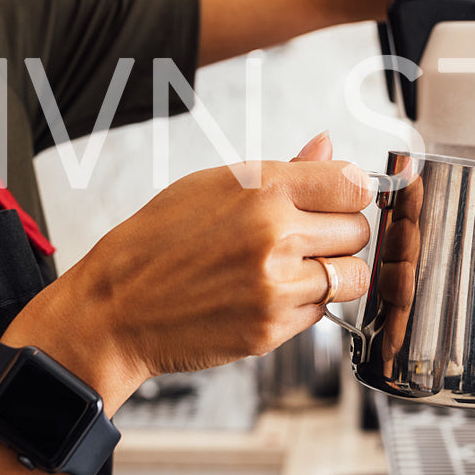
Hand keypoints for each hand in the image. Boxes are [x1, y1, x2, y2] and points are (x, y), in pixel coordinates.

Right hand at [10, 133, 372, 406]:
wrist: (115, 308)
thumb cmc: (158, 241)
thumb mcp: (213, 185)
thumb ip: (283, 170)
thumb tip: (327, 146)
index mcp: (262, 189)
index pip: (353, 183)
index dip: (350, 192)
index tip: (338, 200)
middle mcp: (275, 235)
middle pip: (359, 230)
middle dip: (339, 233)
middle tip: (305, 238)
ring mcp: (277, 286)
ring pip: (354, 276)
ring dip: (333, 272)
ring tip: (294, 269)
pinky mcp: (274, 328)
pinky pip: (323, 311)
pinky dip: (306, 304)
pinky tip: (269, 294)